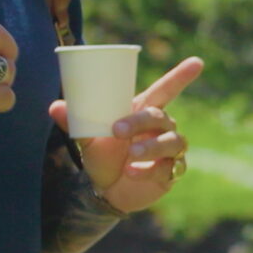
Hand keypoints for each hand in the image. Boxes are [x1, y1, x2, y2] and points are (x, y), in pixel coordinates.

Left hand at [50, 57, 203, 213]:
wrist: (106, 190)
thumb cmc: (103, 156)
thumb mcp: (88, 139)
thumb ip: (75, 122)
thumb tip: (55, 106)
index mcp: (144, 113)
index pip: (166, 90)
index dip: (181, 76)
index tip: (197, 61)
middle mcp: (162, 129)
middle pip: (161, 117)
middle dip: (141, 121)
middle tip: (117, 130)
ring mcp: (169, 151)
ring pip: (171, 142)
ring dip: (150, 147)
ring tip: (130, 156)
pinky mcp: (171, 172)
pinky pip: (168, 168)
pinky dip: (149, 171)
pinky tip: (132, 173)